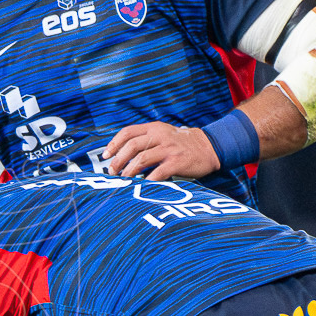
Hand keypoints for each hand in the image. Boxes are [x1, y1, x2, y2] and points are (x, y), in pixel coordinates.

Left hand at [102, 121, 220, 179]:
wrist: (210, 146)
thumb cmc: (181, 144)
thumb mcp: (163, 135)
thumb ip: (146, 140)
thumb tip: (121, 155)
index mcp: (154, 128)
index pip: (127, 132)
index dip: (113, 144)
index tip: (105, 156)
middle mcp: (160, 136)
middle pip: (132, 146)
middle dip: (118, 161)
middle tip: (112, 172)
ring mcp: (169, 149)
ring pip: (141, 159)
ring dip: (129, 171)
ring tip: (123, 180)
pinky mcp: (177, 162)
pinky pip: (158, 173)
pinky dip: (147, 181)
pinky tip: (141, 186)